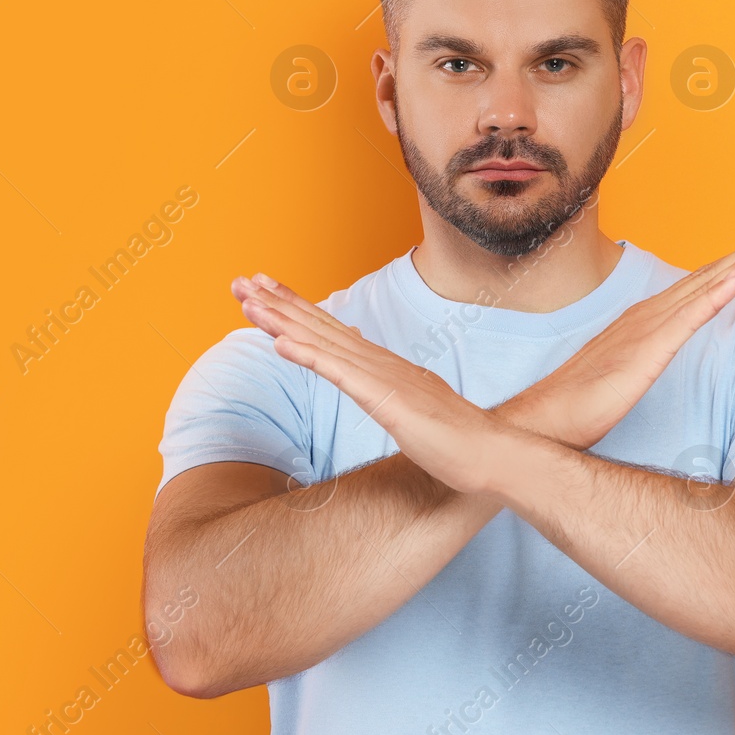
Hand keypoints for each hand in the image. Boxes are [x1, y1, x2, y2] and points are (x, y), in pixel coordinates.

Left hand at [230, 272, 521, 494]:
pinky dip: (308, 356)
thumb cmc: (456, 441)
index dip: (297, 309)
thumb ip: (391, 392)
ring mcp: (383, 379)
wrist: (492, 453)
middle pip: (321, 326)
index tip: (267, 291)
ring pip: (322, 342)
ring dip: (282, 321)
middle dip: (279, 303)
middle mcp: (380, 363)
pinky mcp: (386, 400)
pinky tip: (280, 344)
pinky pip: (339, 375)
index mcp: (384, 367)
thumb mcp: (413, 410)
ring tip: (248, 302)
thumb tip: (373, 380)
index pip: (332, 331)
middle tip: (241, 280)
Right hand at [510, 225, 734, 449]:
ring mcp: (649, 328)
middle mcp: (647, 316)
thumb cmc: (573, 407)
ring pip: (708, 286)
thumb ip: (633, 368)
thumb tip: (643, 371)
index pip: (693, 290)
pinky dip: (721, 289)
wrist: (543, 421)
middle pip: (706, 277)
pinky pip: (695, 314)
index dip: (727, 268)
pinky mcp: (651, 349)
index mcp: (642, 323)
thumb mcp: (616, 381)